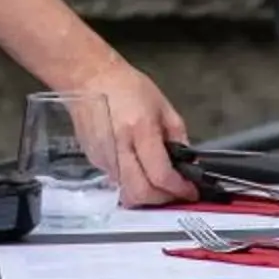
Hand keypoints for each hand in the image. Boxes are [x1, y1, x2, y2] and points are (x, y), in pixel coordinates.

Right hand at [85, 58, 193, 204]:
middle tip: (176, 192)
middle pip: (141, 193)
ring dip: (147, 195)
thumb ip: (178, 136)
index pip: (161, 175)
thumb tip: (187, 163)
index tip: (190, 191)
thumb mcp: (162, 105)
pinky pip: (117, 182)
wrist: (88, 79)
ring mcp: (103, 157)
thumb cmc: (126, 87)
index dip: (179, 188)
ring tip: (159, 183)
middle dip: (163, 199)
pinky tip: (139, 169)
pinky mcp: (94, 161)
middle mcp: (119, 147)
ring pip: (127, 193)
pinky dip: (132, 183)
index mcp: (140, 130)